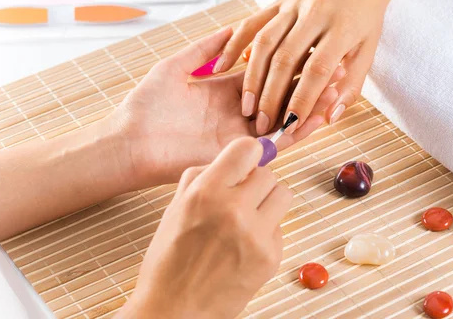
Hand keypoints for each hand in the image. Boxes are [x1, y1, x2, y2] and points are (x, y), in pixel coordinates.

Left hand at [109, 27, 339, 186]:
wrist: (129, 143)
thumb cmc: (146, 106)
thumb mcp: (176, 67)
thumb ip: (204, 49)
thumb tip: (230, 27)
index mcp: (226, 91)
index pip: (268, 74)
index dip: (292, 63)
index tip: (315, 49)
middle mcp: (239, 113)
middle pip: (283, 97)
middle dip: (310, 85)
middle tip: (337, 70)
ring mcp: (241, 134)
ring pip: (285, 120)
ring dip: (311, 108)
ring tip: (336, 93)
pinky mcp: (239, 154)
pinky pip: (274, 145)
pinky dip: (298, 133)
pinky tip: (318, 120)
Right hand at [117, 138, 290, 318]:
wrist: (174, 309)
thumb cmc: (169, 261)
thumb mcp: (175, 208)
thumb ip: (203, 178)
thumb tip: (233, 160)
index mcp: (206, 193)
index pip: (248, 149)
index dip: (247, 154)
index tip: (245, 162)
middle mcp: (234, 210)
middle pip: (268, 173)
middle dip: (255, 183)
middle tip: (241, 198)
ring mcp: (256, 235)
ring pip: (283, 195)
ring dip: (268, 202)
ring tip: (248, 218)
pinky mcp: (270, 257)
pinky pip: (280, 227)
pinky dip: (267, 231)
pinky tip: (245, 245)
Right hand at [212, 0, 393, 134]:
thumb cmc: (366, 14)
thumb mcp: (369, 50)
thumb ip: (350, 85)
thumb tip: (331, 118)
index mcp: (341, 29)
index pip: (317, 71)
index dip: (302, 101)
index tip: (290, 126)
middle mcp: (314, 14)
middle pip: (285, 59)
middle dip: (271, 96)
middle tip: (263, 124)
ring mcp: (293, 5)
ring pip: (265, 42)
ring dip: (252, 77)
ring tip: (247, 106)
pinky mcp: (278, 0)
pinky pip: (251, 23)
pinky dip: (234, 44)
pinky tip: (223, 66)